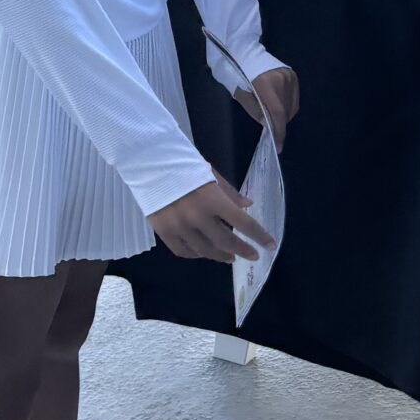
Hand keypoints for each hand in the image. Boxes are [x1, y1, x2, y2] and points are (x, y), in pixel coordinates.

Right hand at [149, 174, 274, 263]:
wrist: (148, 163)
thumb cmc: (183, 165)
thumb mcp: (211, 174)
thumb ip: (230, 193)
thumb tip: (248, 207)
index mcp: (213, 199)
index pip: (243, 223)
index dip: (259, 236)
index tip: (270, 245)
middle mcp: (197, 216)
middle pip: (226, 241)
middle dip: (243, 250)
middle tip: (251, 255)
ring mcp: (179, 227)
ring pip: (205, 250)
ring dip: (221, 255)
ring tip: (229, 257)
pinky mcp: (164, 232)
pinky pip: (183, 251)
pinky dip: (196, 255)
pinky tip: (203, 253)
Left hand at [236, 64, 299, 149]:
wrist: (244, 53)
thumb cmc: (237, 74)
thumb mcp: (241, 95)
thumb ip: (255, 111)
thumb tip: (268, 125)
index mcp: (265, 83)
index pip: (277, 112)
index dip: (278, 131)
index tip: (278, 146)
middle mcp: (281, 79)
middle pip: (285, 111)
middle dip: (279, 124)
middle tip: (272, 133)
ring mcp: (289, 76)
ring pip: (291, 106)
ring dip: (284, 116)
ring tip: (273, 118)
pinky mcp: (293, 75)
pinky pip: (294, 98)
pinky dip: (288, 107)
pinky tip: (279, 108)